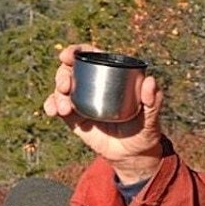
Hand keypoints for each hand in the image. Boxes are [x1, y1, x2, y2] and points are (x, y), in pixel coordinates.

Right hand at [42, 43, 164, 183]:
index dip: (77, 51)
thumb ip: (153, 101)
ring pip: (61, 89)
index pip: (92, 56)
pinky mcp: (73, 117)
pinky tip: (52, 111)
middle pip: (70, 70)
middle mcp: (93, 85)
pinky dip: (51, 105)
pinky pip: (57, 106)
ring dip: (56, 93)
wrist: (131, 154)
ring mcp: (81, 100)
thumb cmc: (144, 130)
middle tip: (65, 86)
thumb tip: (150, 81)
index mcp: (110, 75)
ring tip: (63, 108)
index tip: (68, 55)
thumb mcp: (152, 117)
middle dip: (62, 74)